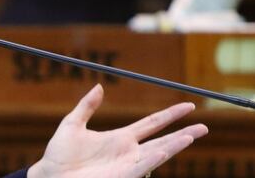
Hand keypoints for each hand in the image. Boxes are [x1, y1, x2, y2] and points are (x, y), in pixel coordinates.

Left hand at [27, 85, 207, 177]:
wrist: (50, 176)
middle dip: (184, 133)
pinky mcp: (122, 176)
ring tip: (193, 135)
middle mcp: (128, 152)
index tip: (188, 106)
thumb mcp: (72, 124)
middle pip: (162, 139)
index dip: (170, 115)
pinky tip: (165, 148)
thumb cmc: (59, 154)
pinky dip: (154, 157)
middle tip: (205, 126)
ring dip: (175, 144)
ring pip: (158, 153)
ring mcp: (127, 165)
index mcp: (120, 138)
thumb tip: (98, 86)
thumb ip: (86, 106)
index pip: (151, 124)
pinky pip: (142, 166)